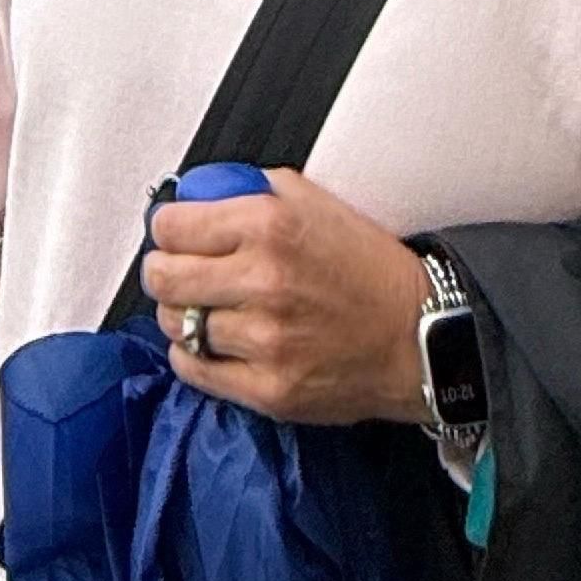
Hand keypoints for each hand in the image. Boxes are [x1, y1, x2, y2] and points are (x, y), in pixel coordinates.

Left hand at [139, 175, 433, 425]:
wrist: (417, 335)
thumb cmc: (369, 270)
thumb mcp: (314, 201)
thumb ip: (253, 191)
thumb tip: (202, 196)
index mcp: (269, 226)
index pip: (172, 225)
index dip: (166, 227)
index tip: (172, 232)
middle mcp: (263, 281)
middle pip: (164, 276)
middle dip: (162, 270)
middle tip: (173, 269)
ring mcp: (264, 340)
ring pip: (176, 325)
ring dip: (180, 314)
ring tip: (201, 307)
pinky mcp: (270, 388)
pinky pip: (196, 371)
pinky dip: (192, 355)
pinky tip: (210, 342)